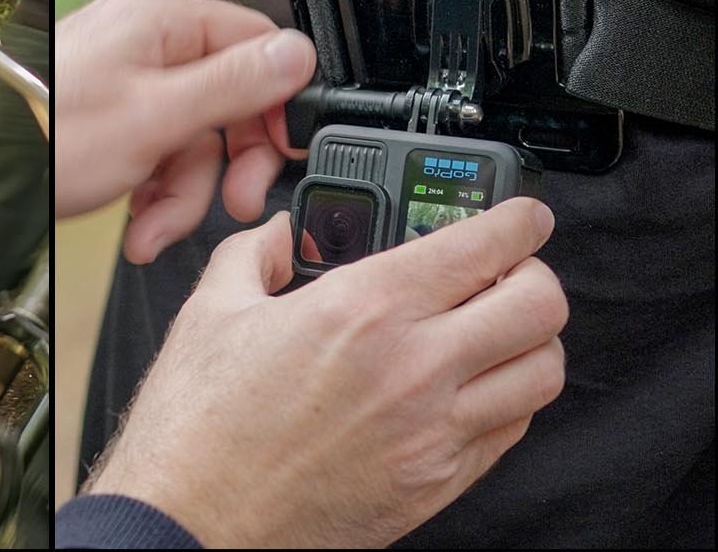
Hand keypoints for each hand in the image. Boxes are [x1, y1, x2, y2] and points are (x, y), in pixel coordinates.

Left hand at [53, 0, 315, 261]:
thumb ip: (233, 84)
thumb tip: (297, 54)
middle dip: (226, 162)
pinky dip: (153, 192)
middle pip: (226, 98)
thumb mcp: (157, 116)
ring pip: (191, 136)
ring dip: (181, 194)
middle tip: (232, 200)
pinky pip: (156, 149)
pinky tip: (137, 223)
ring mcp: (124, 80)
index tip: (282, 149)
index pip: (255, 43)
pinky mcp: (108, 117)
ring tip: (154, 228)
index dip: (276, 102)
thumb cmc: (51, 138)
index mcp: (159, 20)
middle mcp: (143, 42)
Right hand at [83, 199, 567, 548]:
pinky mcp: (437, 482)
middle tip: (508, 270)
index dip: (519, 220)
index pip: (484, 246)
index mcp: (362, 309)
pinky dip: (508, 398)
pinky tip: (471, 387)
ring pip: (543, 371)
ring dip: (531, 341)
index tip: (521, 216)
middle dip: (535, 274)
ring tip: (497, 331)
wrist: (194, 522)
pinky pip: (513, 429)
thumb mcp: (211, 311)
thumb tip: (280, 235)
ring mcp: (434, 431)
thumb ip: (254, 254)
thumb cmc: (197, 428)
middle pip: (541, 305)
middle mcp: (414, 367)